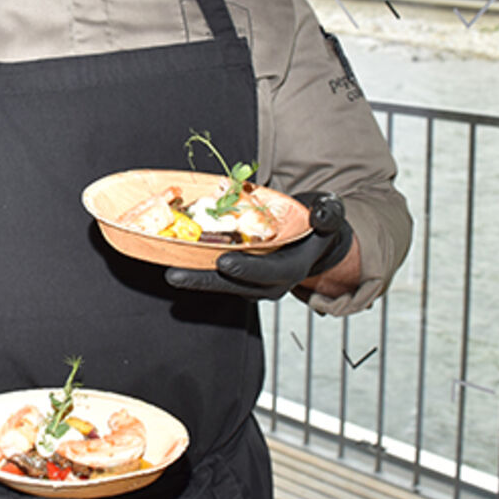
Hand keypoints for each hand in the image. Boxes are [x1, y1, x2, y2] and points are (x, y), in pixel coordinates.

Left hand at [164, 191, 352, 299]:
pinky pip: (216, 275)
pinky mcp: (239, 276)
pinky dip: (196, 268)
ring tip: (167, 271)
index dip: (246, 269)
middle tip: (175, 275)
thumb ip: (328, 215)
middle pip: (234, 285)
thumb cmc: (319, 225)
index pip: (268, 274)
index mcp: (292, 269)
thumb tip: (322, 213)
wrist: (314, 241)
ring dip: (194, 279)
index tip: (224, 263)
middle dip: (204, 281)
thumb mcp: (330, 215)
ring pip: (220, 283)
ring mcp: (253, 282)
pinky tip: (173, 258)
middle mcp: (271, 282)